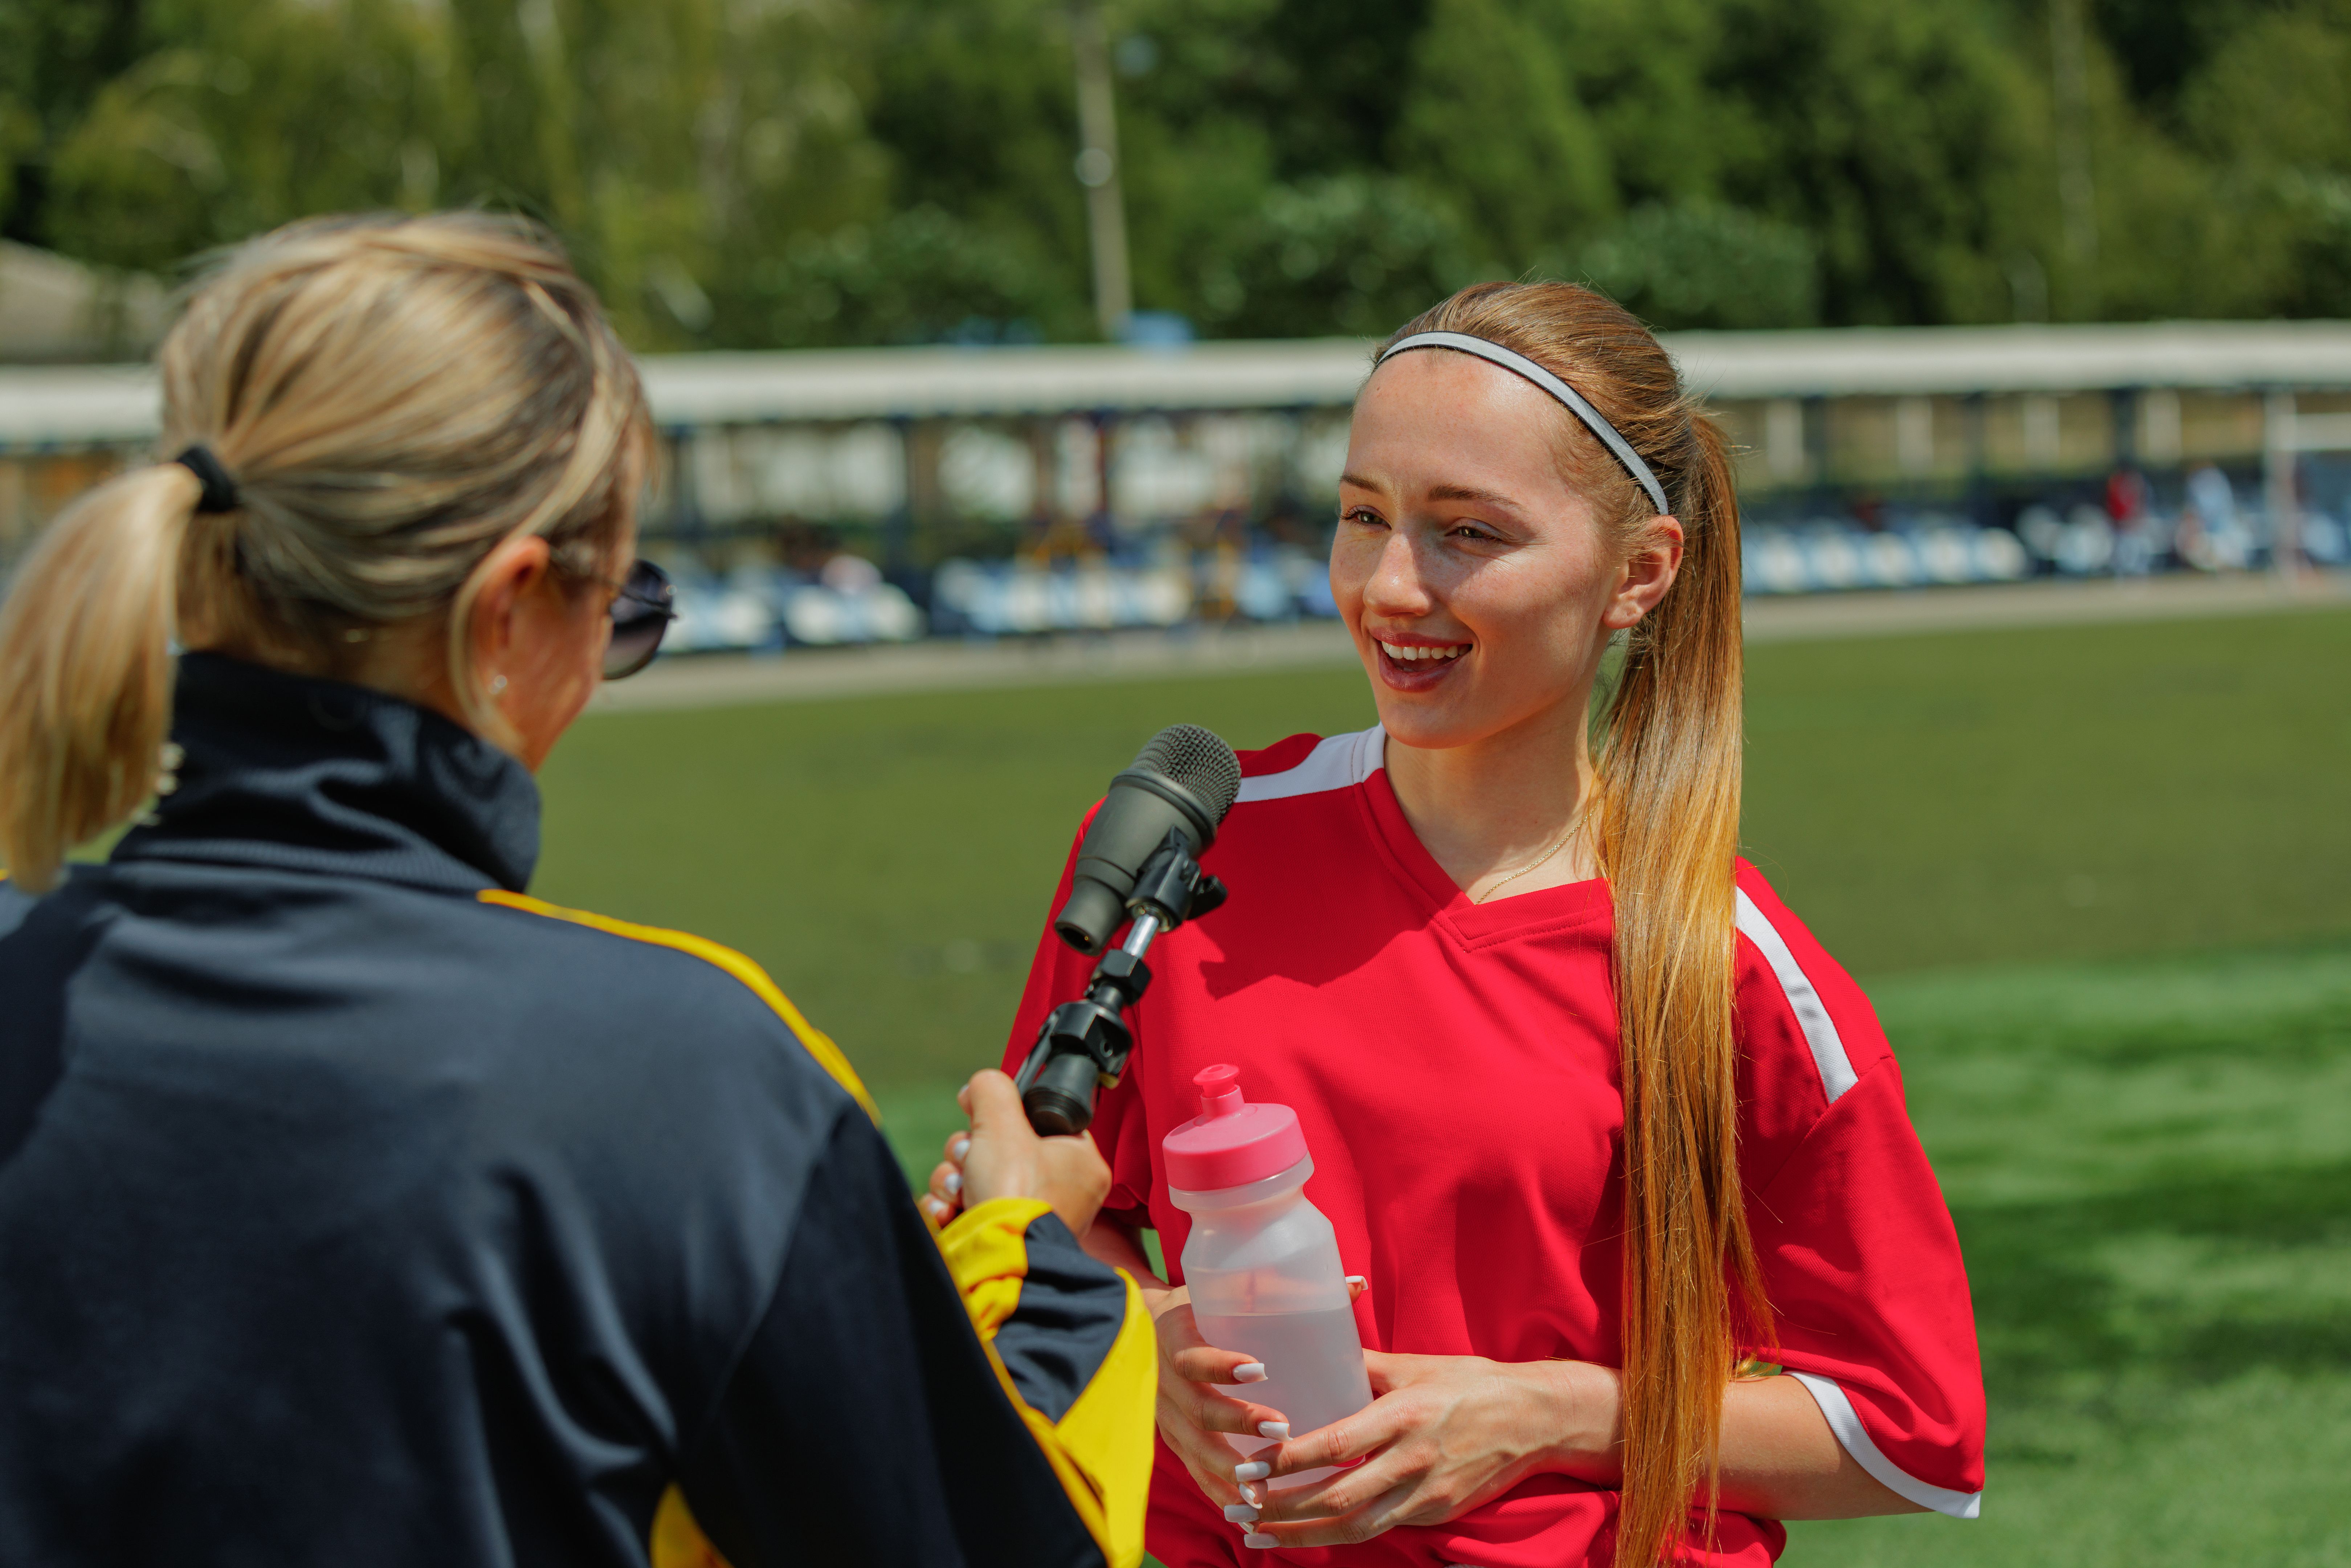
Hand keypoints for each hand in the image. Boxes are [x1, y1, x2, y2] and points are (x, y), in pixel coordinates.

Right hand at [920, 1069, 1109, 1238]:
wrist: (995, 1263)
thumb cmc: (1013, 1193)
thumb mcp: (1001, 1122)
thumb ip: (992, 1090)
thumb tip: (979, 1088)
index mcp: (1079, 1165)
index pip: (1040, 1123)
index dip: (1005, 1115)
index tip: (980, 1114)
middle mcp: (1059, 1194)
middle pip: (998, 1148)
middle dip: (969, 1151)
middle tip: (970, 1161)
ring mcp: (1026, 1219)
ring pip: (973, 1176)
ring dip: (953, 1178)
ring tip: (958, 1192)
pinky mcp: (995, 1239)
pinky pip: (963, 1208)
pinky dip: (948, 1207)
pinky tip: (949, 1213)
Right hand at [1151, 1277, 1374, 1523]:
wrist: (1142, 1331)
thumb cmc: (1199, 1308)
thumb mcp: (1226, 1290)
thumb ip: (1285, 1289)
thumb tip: (1356, 1284)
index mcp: (1175, 1340)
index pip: (1193, 1357)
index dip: (1222, 1365)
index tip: (1260, 1369)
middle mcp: (1166, 1384)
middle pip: (1199, 1412)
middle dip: (1239, 1424)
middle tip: (1283, 1430)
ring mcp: (1167, 1420)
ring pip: (1197, 1452)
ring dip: (1231, 1472)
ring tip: (1266, 1489)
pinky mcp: (1175, 1444)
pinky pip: (1197, 1475)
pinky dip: (1222, 1495)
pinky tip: (1250, 1513)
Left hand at [1231, 1351, 1621, 1548]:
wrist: (1537, 1419)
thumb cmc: (1471, 1382)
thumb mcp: (1416, 1365)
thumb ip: (1363, 1364)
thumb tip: (1315, 1349)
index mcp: (1403, 1416)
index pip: (1335, 1444)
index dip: (1288, 1460)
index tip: (1249, 1465)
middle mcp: (1413, 1461)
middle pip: (1337, 1499)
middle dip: (1281, 1509)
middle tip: (1236, 1509)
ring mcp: (1426, 1494)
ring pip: (1354, 1528)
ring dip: (1301, 1535)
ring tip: (1256, 1536)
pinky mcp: (1436, 1513)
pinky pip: (1380, 1528)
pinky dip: (1339, 1535)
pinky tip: (1307, 1534)